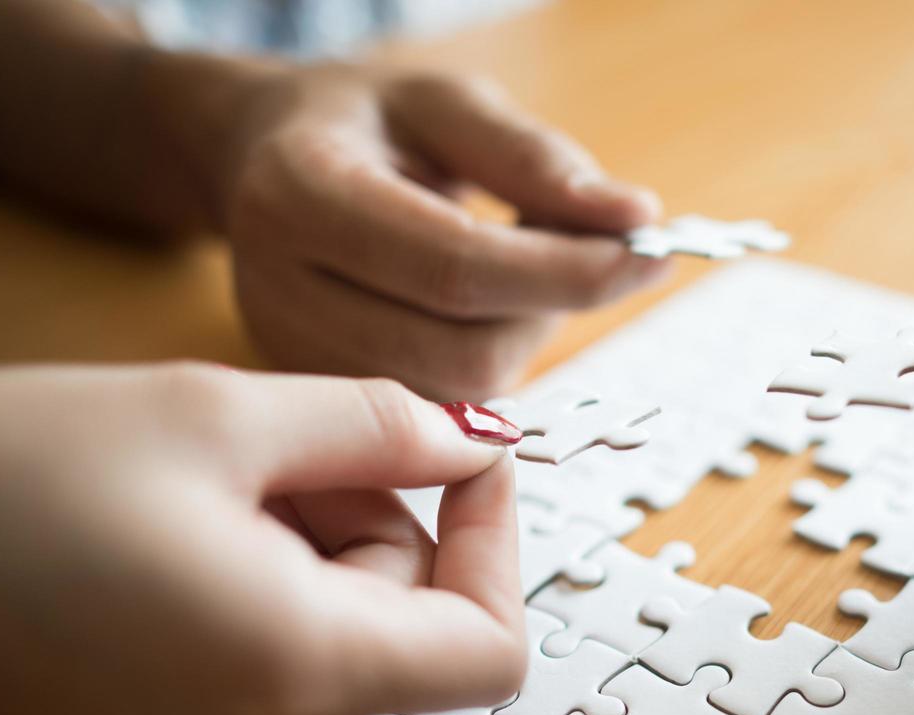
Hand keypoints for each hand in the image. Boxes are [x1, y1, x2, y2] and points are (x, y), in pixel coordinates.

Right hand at [0, 363, 526, 714]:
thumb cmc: (1, 479)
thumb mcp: (218, 415)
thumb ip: (382, 425)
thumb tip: (479, 439)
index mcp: (296, 675)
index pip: (491, 648)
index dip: (498, 543)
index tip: (469, 459)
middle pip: (413, 622)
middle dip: (371, 513)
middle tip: (269, 447)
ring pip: (351, 629)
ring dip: (316, 537)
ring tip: (203, 483)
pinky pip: (290, 658)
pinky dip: (275, 581)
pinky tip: (183, 528)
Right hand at [218, 66, 668, 398]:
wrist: (264, 163)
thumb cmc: (366, 126)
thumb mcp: (448, 104)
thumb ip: (535, 158)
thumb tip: (632, 218)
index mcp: (299, 194)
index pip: (456, 265)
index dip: (566, 269)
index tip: (648, 252)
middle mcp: (280, 290)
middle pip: (463, 348)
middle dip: (553, 308)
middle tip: (589, 254)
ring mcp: (296, 359)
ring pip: (462, 393)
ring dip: (525, 337)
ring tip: (523, 270)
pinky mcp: (324, 399)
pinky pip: (444, 410)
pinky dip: (492, 359)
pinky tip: (486, 307)